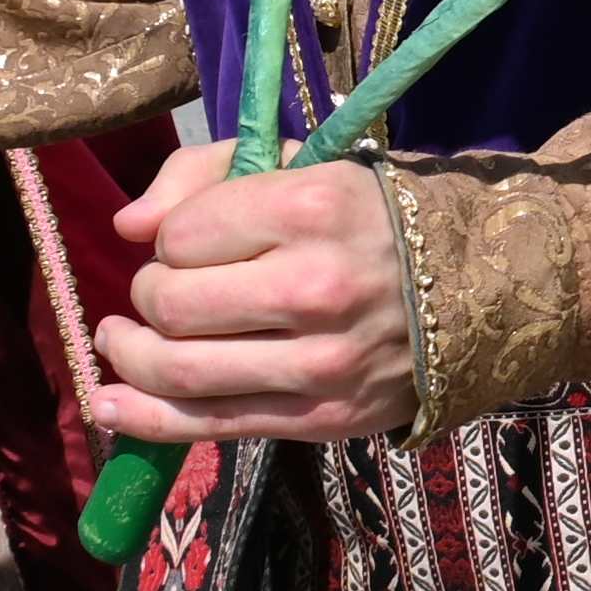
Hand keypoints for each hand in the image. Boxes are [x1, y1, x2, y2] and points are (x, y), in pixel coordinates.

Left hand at [88, 138, 419, 441]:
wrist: (483, 289)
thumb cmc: (374, 218)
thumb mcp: (303, 165)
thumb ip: (203, 174)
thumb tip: (127, 227)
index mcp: (313, 208)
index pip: (181, 234)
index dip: (171, 237)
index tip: (195, 239)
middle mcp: (316, 288)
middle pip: (170, 303)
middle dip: (150, 293)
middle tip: (169, 285)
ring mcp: (321, 362)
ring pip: (178, 369)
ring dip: (131, 354)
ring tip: (121, 340)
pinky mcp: (322, 419)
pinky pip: (210, 425)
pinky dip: (142, 419)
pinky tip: (107, 404)